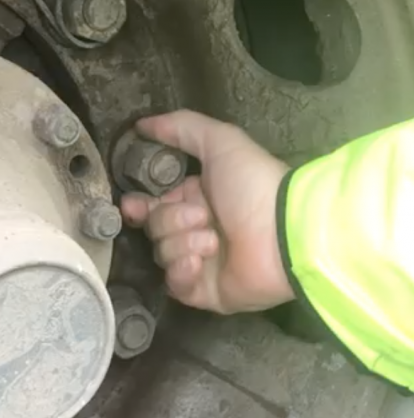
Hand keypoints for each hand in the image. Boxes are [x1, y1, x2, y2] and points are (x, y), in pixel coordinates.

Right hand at [121, 110, 293, 312]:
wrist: (285, 233)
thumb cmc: (253, 185)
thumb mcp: (220, 142)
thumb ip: (180, 128)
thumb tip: (140, 125)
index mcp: (195, 200)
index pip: (152, 206)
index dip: (138, 207)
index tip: (132, 205)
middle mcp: (195, 231)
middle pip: (155, 229)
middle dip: (172, 221)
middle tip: (203, 217)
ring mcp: (200, 263)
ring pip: (163, 255)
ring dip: (184, 243)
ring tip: (214, 241)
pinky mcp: (205, 292)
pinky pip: (175, 285)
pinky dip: (183, 272)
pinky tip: (199, 262)